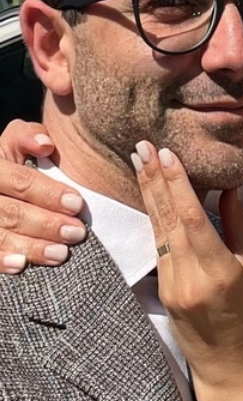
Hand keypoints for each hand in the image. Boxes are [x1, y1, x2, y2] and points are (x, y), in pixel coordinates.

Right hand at [0, 120, 85, 272]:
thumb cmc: (14, 159)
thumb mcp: (16, 142)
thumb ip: (28, 136)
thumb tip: (46, 143)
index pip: (21, 182)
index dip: (49, 194)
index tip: (77, 204)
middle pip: (12, 212)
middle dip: (47, 224)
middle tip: (77, 232)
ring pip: (0, 235)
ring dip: (32, 247)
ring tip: (61, 253)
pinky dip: (3, 260)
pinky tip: (21, 265)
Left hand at [131, 141, 242, 390]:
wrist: (230, 368)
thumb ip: (238, 227)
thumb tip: (230, 188)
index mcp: (220, 272)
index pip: (192, 219)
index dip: (177, 184)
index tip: (167, 154)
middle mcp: (190, 278)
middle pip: (168, 219)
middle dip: (154, 179)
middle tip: (142, 145)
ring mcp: (171, 286)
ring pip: (157, 230)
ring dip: (148, 193)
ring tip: (139, 161)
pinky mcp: (162, 290)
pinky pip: (158, 246)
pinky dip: (154, 217)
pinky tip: (150, 194)